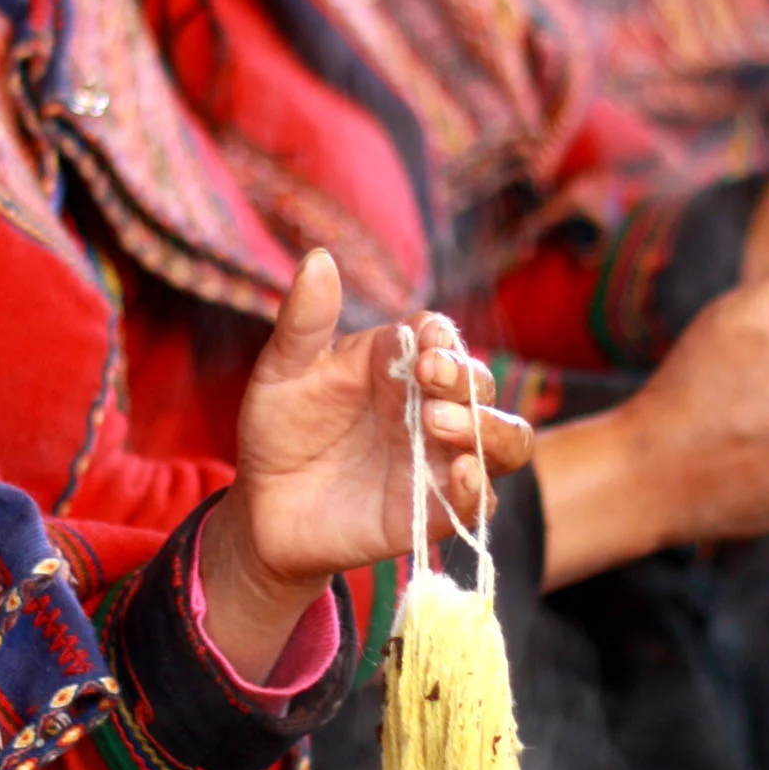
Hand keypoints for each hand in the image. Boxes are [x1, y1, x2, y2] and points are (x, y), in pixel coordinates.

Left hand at [197, 249, 532, 683]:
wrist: (262, 507)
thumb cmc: (279, 429)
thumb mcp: (282, 371)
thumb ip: (304, 320)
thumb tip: (318, 257)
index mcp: (399, 364)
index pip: (442, 338)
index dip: (441, 337)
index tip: (423, 341)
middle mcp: (431, 408)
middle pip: (482, 385)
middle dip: (466, 377)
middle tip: (428, 376)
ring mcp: (438, 460)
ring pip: (506, 441)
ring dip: (488, 428)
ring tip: (439, 423)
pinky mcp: (434, 512)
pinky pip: (479, 503)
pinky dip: (477, 488)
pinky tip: (458, 472)